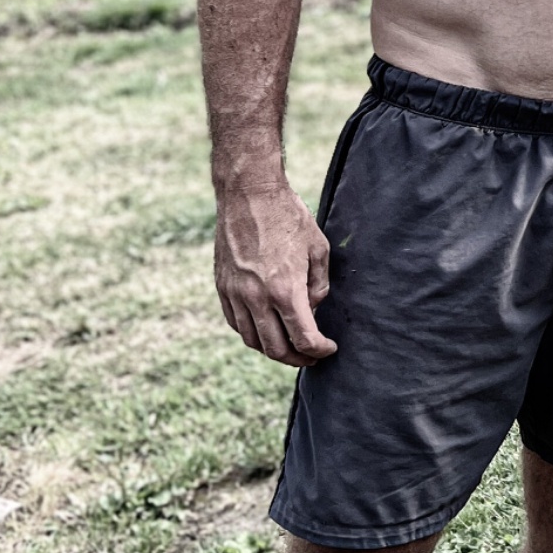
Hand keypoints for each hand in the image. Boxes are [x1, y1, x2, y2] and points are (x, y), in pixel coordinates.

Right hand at [214, 184, 334, 366]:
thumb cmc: (288, 216)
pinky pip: (236, 323)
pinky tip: (266, 329)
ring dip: (274, 350)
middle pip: (277, 349)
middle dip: (299, 358)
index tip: (329, 348)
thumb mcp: (318, 248)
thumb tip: (312, 309)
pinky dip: (252, 334)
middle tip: (312, 356)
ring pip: (253, 341)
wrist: (249, 193)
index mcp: (285, 290)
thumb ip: (318, 286)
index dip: (320, 350)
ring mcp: (236, 294)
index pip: (304, 339)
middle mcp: (257, 298)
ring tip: (290, 347)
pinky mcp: (223, 287)